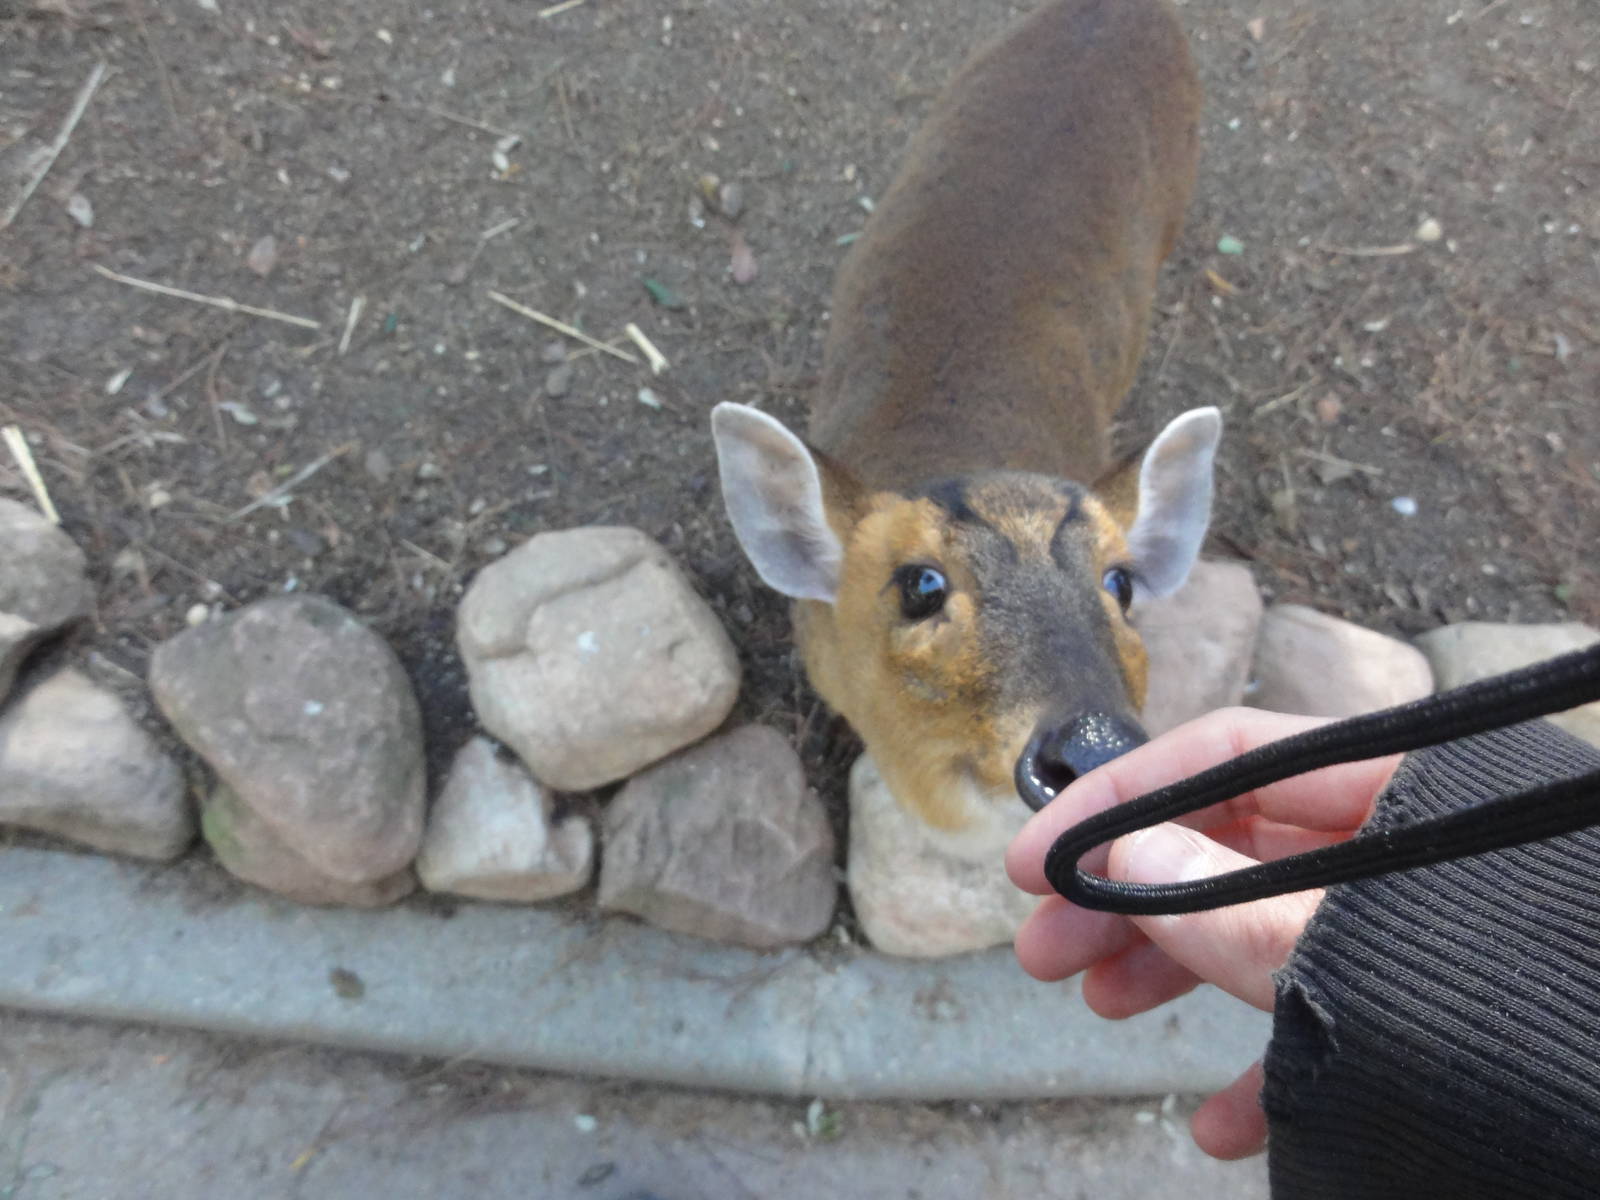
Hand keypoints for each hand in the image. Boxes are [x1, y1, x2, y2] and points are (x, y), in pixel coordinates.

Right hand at [1005, 707, 1401, 1158]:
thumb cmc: (1533, 1015)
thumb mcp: (1357, 950)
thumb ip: (1239, 908)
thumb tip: (1131, 860)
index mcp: (1397, 785)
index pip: (1227, 756)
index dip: (1118, 800)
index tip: (1035, 858)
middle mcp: (1400, 845)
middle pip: (1227, 844)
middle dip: (1126, 896)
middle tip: (1045, 943)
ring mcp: (1410, 930)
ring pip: (1257, 927)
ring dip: (1169, 969)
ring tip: (1097, 1003)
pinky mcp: (1428, 1016)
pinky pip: (1323, 1024)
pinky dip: (1257, 1070)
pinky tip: (1216, 1123)